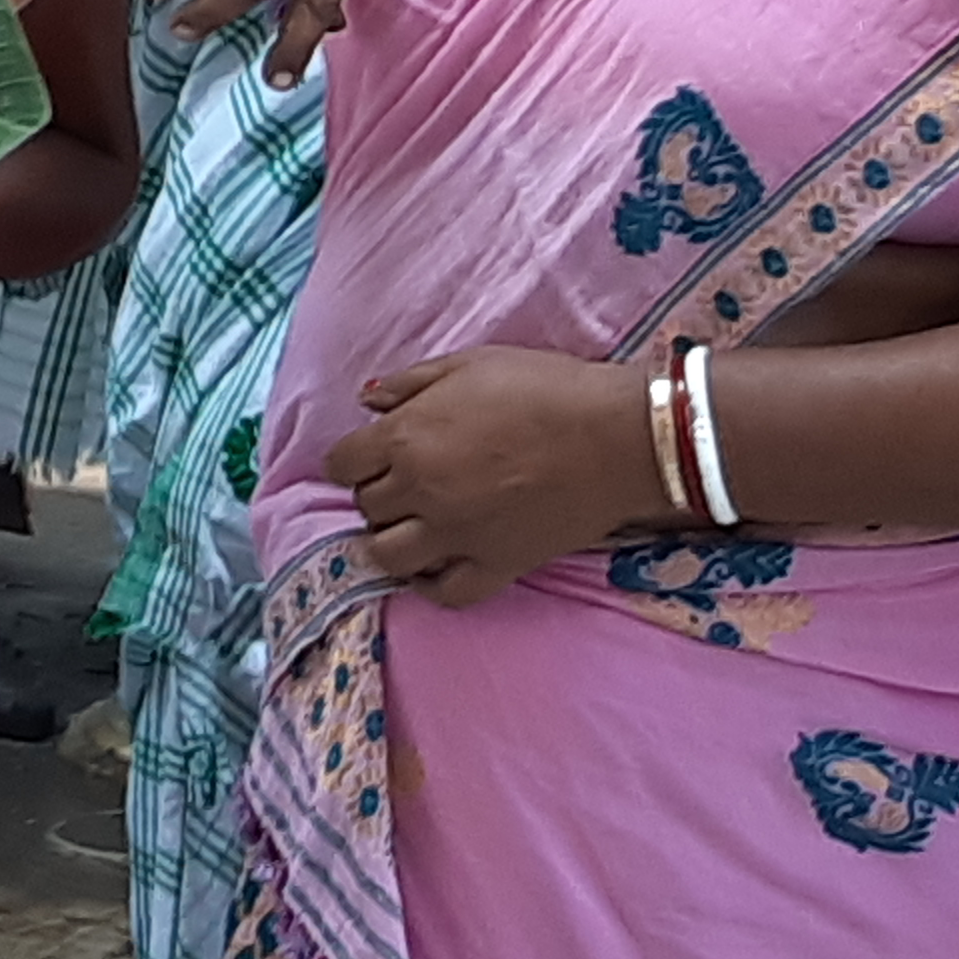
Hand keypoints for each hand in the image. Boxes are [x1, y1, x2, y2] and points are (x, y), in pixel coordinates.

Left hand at [327, 344, 655, 605]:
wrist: (616, 435)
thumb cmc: (544, 388)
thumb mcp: (468, 365)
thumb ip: (409, 383)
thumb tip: (367, 401)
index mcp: (405, 439)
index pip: (342, 464)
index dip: (355, 460)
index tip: (373, 457)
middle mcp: (420, 491)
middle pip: (367, 507)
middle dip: (379, 495)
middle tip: (405, 484)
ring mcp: (456, 535)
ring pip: (389, 556)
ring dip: (392, 541)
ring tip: (413, 526)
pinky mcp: (496, 566)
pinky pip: (444, 593)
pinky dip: (430, 584)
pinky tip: (435, 566)